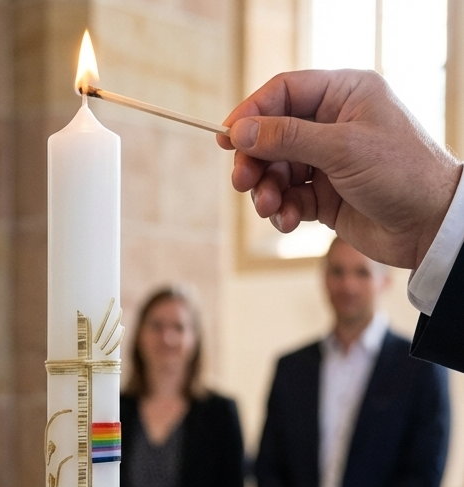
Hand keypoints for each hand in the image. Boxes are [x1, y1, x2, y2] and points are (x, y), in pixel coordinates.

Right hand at [218, 69, 461, 269]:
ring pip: (277, 170)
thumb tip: (240, 130)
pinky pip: (290, 198)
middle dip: (255, 159)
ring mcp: (328, 162)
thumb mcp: (341, 148)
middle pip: (273, 134)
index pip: (284, 92)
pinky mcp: (326, 196)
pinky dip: (283, 210)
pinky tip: (288, 221)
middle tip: (242, 182)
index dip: (252, 113)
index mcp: (344, 94)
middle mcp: (333, 124)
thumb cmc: (399, 173)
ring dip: (266, 190)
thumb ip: (287, 138)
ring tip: (269, 207)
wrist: (430, 225)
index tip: (226, 138)